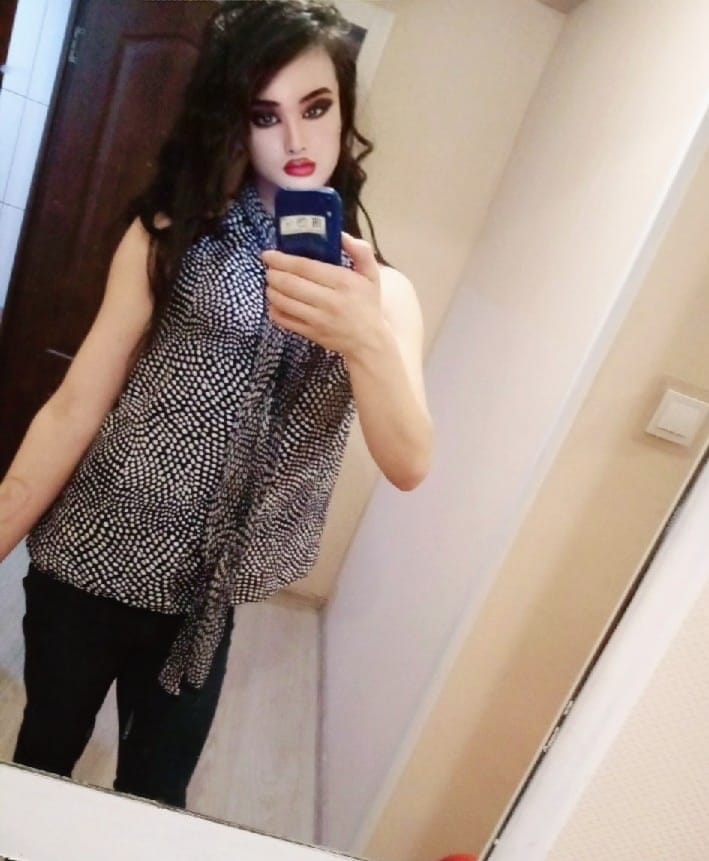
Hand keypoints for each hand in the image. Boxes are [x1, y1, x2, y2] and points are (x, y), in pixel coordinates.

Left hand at [262, 233, 384, 357]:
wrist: (369, 341)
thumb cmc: (368, 304)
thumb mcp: (371, 274)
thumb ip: (360, 251)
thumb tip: (341, 235)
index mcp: (343, 282)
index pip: (305, 267)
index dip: (282, 259)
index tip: (269, 254)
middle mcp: (329, 301)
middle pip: (290, 284)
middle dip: (273, 274)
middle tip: (269, 269)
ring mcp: (318, 320)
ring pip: (283, 302)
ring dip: (271, 290)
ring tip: (271, 283)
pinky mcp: (311, 334)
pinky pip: (284, 320)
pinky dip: (274, 309)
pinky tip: (275, 302)